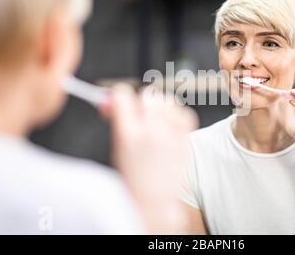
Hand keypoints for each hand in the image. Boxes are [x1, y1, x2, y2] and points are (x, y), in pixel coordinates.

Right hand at [104, 84, 197, 233]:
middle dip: (141, 101)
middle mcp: (151, 132)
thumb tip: (108, 100)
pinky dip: (177, 114)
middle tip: (139, 114)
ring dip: (160, 105)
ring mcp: (171, 135)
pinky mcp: (186, 139)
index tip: (119, 100)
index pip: (123, 94)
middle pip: (147, 94)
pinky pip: (185, 112)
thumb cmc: (133, 177)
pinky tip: (170, 125)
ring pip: (167, 99)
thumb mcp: (117, 147)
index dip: (119, 95)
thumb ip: (115, 120)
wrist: (154, 200)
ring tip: (156, 121)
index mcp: (128, 134)